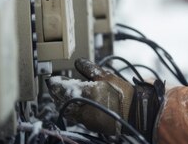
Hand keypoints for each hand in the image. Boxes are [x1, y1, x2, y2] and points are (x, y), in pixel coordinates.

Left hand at [46, 58, 162, 140]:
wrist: (136, 112)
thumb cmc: (123, 94)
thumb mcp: (107, 76)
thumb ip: (90, 68)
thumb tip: (78, 62)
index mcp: (87, 93)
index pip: (64, 88)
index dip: (56, 83)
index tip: (51, 80)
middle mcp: (84, 108)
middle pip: (63, 101)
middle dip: (57, 94)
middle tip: (53, 87)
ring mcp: (86, 119)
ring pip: (68, 110)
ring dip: (63, 102)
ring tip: (61, 96)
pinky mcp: (91, 125)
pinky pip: (76, 117)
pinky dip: (72, 110)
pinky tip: (74, 105)